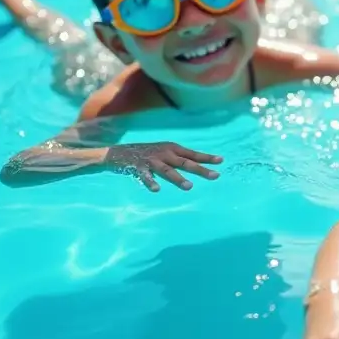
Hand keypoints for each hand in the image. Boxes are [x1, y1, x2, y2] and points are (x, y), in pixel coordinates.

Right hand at [103, 142, 221, 190]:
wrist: (117, 152)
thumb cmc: (146, 153)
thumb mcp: (164, 152)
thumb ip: (178, 159)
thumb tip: (197, 168)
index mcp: (172, 148)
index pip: (193, 154)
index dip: (206, 157)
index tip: (221, 161)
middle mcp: (164, 153)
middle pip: (185, 163)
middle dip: (200, 169)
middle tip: (215, 176)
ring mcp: (151, 160)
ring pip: (167, 170)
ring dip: (178, 178)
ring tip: (189, 187)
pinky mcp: (138, 167)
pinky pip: (145, 176)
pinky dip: (151, 182)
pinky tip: (157, 189)